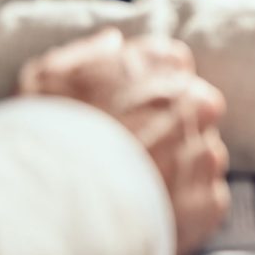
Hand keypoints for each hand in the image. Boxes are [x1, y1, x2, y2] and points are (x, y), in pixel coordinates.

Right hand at [18, 29, 229, 254]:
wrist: (55, 203)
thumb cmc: (44, 136)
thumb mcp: (46, 78)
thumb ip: (88, 54)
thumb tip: (113, 43)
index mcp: (158, 64)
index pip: (174, 63)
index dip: (152, 88)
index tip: (132, 109)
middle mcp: (193, 101)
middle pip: (198, 107)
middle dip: (173, 126)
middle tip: (136, 150)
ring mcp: (204, 150)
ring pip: (204, 154)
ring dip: (182, 166)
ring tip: (139, 185)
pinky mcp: (209, 198)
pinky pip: (208, 198)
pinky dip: (186, 206)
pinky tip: (150, 211)